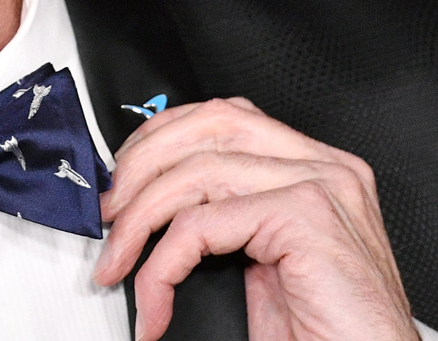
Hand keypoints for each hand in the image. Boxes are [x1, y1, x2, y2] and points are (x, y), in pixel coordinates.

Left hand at [92, 98, 418, 340]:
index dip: (160, 141)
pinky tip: (156, 304)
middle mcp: (324, 165)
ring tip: (118, 264)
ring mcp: (319, 185)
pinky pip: (201, 225)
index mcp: (317, 166)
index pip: (223, 118)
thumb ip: (227, 220)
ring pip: (195, 173)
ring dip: (138, 222)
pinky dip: (162, 267)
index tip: (120, 183)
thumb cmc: (330, 333)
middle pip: (207, 125)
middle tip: (106, 215)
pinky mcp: (305, 217)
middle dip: (140, 166)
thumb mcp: (266, 264)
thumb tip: (151, 206)